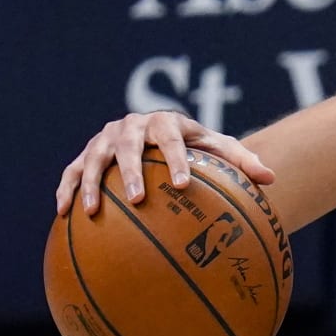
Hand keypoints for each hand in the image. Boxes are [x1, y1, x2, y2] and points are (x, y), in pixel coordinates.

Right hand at [55, 111, 273, 216]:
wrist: (165, 135)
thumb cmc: (197, 147)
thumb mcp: (220, 150)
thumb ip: (243, 162)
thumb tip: (271, 179)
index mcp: (166, 122)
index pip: (172, 140)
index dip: (176, 160)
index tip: (182, 185)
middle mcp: (132, 126)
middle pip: (129, 146)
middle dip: (132, 171)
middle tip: (139, 199)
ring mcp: (106, 138)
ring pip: (95, 158)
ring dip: (91, 183)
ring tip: (92, 211)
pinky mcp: (87, 153)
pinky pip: (73, 171)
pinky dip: (67, 189)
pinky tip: (65, 213)